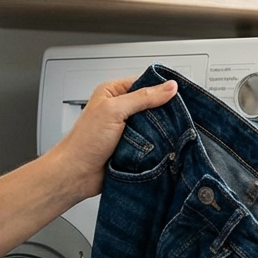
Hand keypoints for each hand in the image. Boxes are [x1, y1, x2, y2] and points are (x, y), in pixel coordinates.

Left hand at [49, 77, 178, 200]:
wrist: (77, 173)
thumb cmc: (85, 141)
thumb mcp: (114, 110)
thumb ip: (142, 97)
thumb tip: (169, 87)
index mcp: (113, 93)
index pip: (145, 83)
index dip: (162, 88)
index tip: (179, 93)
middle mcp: (121, 109)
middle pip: (153, 104)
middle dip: (165, 111)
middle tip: (179, 115)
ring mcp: (129, 128)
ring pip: (156, 124)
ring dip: (163, 130)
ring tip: (172, 132)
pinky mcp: (135, 146)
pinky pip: (154, 141)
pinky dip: (160, 144)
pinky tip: (166, 145)